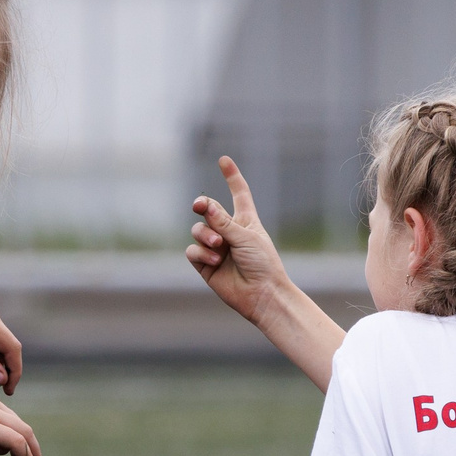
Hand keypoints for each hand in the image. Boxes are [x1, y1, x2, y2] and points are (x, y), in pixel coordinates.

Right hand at [188, 157, 292, 326]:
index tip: (224, 160)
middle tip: (200, 206)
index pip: (238, 194)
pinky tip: (214, 260)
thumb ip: (223, 221)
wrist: (262, 294)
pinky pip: (192, 251)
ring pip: (198, 230)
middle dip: (203, 206)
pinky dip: (201, 253)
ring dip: (205, 235)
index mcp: (246, 221)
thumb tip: (204, 204)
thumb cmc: (263, 264)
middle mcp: (229, 232)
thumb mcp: (246, 237)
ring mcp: (216, 248)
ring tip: (218, 246)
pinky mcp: (205, 265)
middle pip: (209, 210)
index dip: (231, 177)